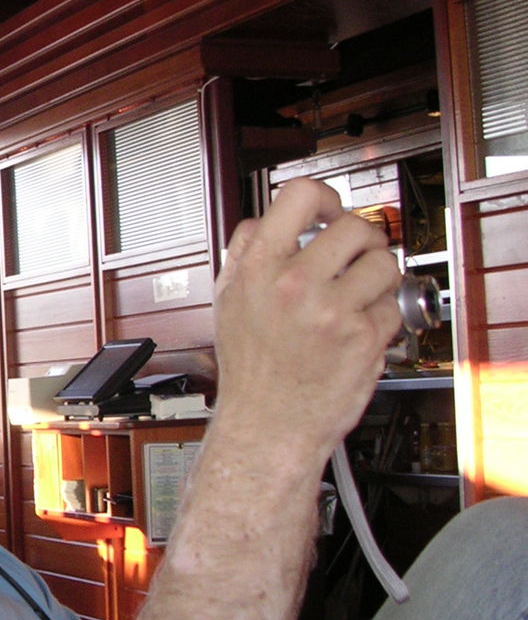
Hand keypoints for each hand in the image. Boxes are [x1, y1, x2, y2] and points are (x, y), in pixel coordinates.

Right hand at [212, 179, 402, 457]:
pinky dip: (382, 315)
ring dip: (378, 275)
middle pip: (354, 226)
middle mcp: (295, 284)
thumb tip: (267, 219)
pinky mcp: (363, 337)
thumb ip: (244, 254)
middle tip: (355, 256)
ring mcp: (332, 311)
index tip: (329, 210)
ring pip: (383, 262)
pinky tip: (357, 328)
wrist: (268, 424)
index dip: (323, 198)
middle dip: (361, 240)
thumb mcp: (227, 302)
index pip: (300, 196)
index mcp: (258, 269)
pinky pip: (391, 305)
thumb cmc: (249, 369)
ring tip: (360, 293)